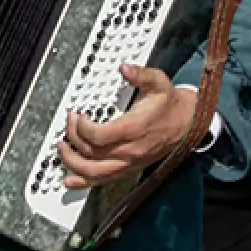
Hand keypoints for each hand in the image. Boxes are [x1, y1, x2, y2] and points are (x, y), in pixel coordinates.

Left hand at [58, 65, 196, 188]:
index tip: (78, 115)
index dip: (81, 127)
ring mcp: (129, 162)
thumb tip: (125, 68)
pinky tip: (69, 180)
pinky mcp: (129, 168)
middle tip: (68, 124)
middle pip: (92, 153)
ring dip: (73, 163)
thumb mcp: (158, 83)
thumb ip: (140, 75)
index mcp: (134, 128)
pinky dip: (84, 182)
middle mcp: (130, 150)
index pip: (99, 136)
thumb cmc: (170, 105)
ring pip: (95, 172)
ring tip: (62, 149)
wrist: (188, 124)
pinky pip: (104, 180)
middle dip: (73, 138)